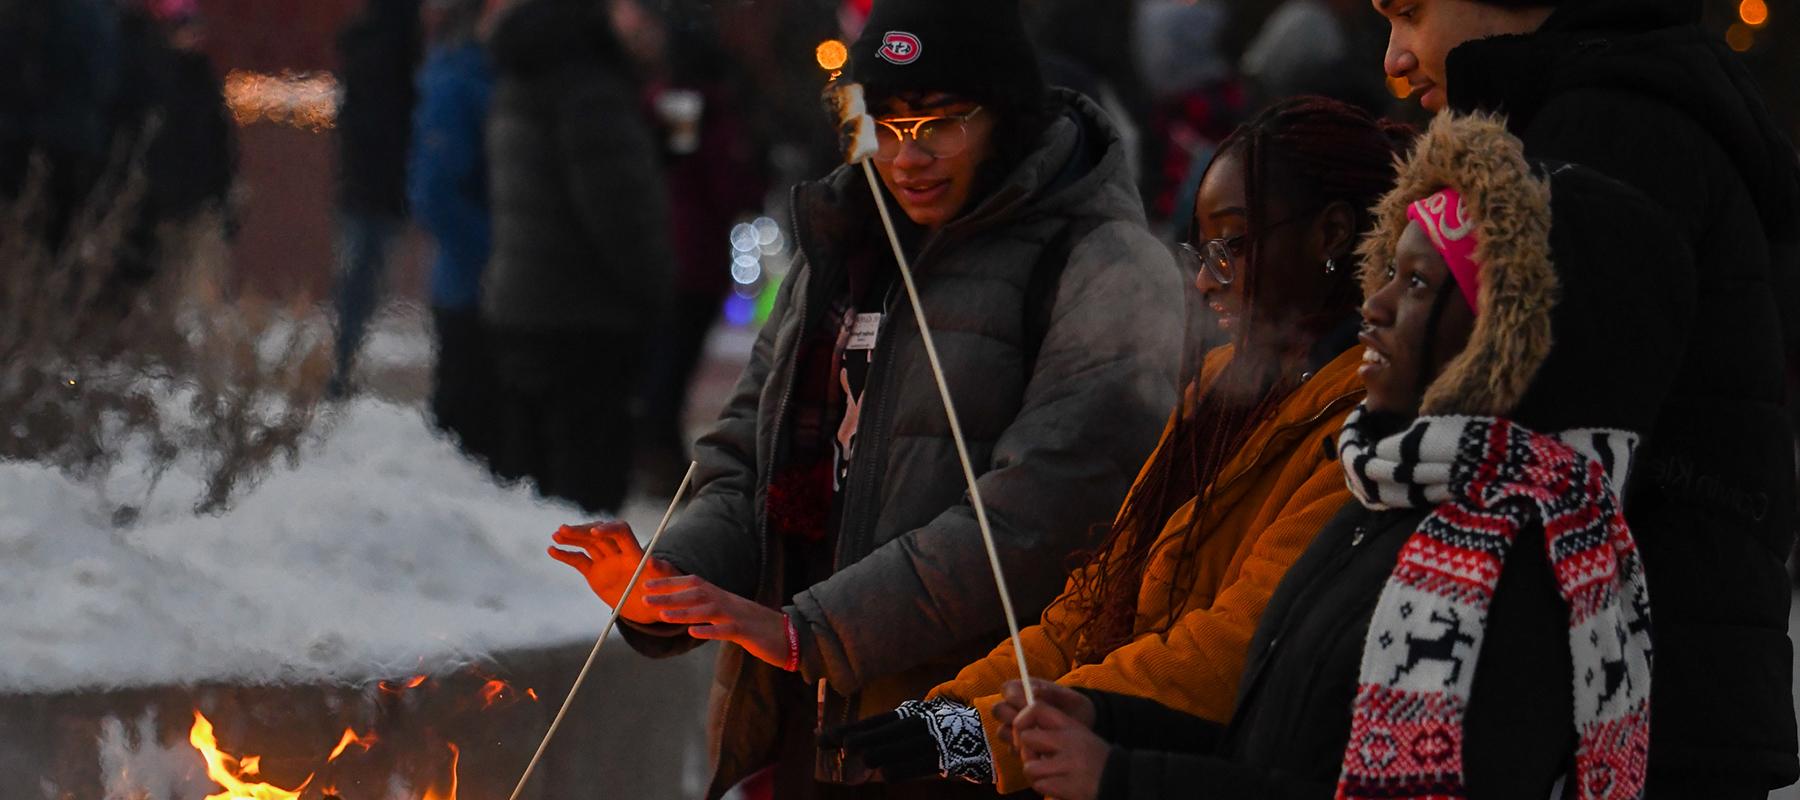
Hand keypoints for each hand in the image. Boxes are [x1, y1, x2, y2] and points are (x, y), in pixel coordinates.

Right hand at [547, 521, 681, 623]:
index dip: (608, 529)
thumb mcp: (664, 584)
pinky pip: (578, 561)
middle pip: (599, 535)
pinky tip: (552, 550)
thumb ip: (660, 572)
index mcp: (635, 553)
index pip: (621, 532)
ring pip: (587, 544)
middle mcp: (619, 553)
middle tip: (563, 530)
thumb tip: (655, 562)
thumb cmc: (663, 594)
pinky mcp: (595, 573)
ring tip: (556, 535)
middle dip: (582, 531)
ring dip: (572, 537)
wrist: (650, 607)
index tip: (594, 532)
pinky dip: (566, 555)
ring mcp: (606, 562)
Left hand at [641, 574, 789, 667]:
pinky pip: (726, 631)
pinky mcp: (747, 633)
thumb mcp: (730, 615)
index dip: (670, 580)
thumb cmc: (756, 627)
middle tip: (644, 595)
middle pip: (695, 593)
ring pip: (707, 610)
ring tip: (661, 614)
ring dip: (683, 611)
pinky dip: (710, 631)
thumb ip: (709, 611)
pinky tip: (693, 633)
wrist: (789, 636)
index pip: (693, 583)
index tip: (647, 579)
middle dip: (669, 594)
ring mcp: (737, 616)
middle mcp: (728, 602)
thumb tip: (685, 612)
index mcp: (722, 597)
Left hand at [822, 698, 994, 783]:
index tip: (819, 740)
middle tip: (841, 746)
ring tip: (867, 758)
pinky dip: (898, 769)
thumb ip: (880, 736)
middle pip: (878, 734)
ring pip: (892, 750)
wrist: (980, 733)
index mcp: (904, 716)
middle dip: (857, 739)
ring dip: (878, 754)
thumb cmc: (933, 731)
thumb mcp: (907, 727)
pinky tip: (887, 773)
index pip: (869, 724)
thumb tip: (845, 743)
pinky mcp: (942, 758)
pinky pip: (913, 766)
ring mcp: (927, 741)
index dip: (843, 731)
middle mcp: (913, 725)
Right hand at [995, 678, 1094, 744]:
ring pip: (1002, 731)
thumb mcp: (1067, 697)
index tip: (1027, 702)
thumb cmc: (1073, 708)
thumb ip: (1050, 692)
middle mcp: (1014, 709)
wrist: (1082, 730)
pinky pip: (1012, 749)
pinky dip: (1023, 750)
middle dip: (1011, 716)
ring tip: (1036, 737)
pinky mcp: (1018, 747)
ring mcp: (1014, 729)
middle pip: (998, 710)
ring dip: (1016, 735)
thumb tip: (1033, 692)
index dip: (1013, 695)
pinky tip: (1038, 749)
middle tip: (1029, 722)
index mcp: (1023, 691)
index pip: (1006, 689)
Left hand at [1014, 701, 1107, 799]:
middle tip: (1036, 759)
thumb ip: (1052, 730)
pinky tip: (1056, 786)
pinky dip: (1044, 787)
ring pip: (1029, 766)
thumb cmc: (1094, 758)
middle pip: (1026, 738)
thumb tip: (1019, 731)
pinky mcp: (1068, 785)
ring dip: (1035, 774)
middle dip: (1025, 752)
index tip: (1022, 734)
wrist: (1121, 778)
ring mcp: (1068, 764)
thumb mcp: (1077, 734)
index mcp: (1070, 725)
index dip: (1021, 720)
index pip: (1035, 708)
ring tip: (1047, 775)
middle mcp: (1068, 741)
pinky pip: (1040, 785)